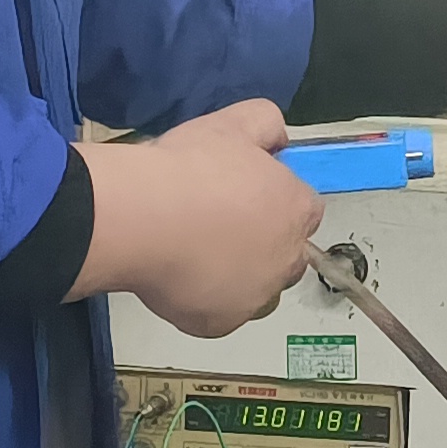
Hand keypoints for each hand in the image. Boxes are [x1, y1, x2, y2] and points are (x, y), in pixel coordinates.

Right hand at [77, 100, 321, 337]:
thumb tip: (278, 139)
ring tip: (193, 253)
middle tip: (216, 224)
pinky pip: (218, 314)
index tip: (243, 196)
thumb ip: (267, 124)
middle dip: (261, 243)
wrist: (142, 217)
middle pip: (285, 255)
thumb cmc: (190, 168)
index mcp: (296, 210)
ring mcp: (254, 297)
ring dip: (236, 276)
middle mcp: (286, 259)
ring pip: (254, 290)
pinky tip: (176, 276)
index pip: (304, 210)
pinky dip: (201, 301)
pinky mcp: (219, 324)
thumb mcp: (233, 123)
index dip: (274, 201)